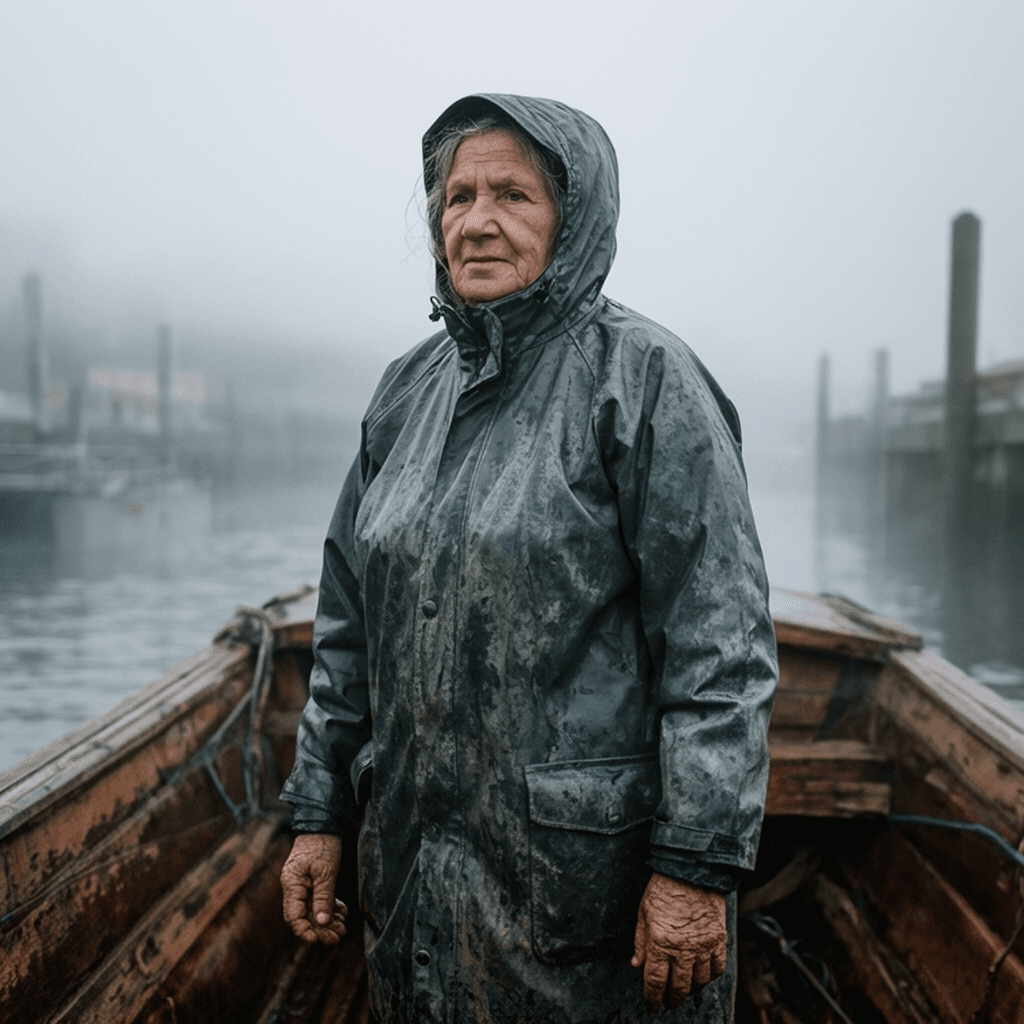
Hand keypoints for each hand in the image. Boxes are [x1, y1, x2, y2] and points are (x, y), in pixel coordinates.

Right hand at [281, 833, 347, 942]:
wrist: (324, 823)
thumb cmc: (322, 844)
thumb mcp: (326, 871)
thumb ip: (323, 897)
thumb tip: (322, 922)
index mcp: (292, 884)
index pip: (293, 916)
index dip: (305, 930)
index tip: (319, 939)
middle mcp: (294, 886)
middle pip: (304, 916)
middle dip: (320, 928)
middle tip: (338, 935)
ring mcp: (303, 884)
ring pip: (313, 909)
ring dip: (327, 920)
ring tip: (342, 927)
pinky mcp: (313, 881)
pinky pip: (319, 900)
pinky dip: (330, 907)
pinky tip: (342, 912)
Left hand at [631, 872, 726, 1011]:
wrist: (691, 870)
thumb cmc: (663, 889)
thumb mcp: (643, 913)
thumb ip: (640, 942)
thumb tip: (637, 966)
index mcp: (660, 942)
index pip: (655, 982)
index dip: (652, 999)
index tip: (651, 1006)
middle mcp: (683, 948)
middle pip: (679, 988)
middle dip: (671, 1000)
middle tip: (667, 1003)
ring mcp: (704, 945)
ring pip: (699, 982)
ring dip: (690, 991)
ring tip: (683, 990)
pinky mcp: (719, 939)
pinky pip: (717, 968)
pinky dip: (710, 977)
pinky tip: (702, 976)